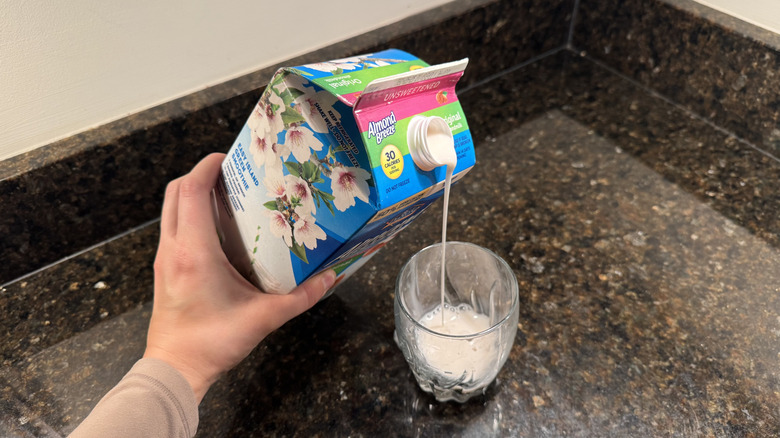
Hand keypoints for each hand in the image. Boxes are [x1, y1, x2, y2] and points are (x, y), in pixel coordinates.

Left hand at [144, 153, 335, 402]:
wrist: (175, 369)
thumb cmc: (213, 342)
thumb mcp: (264, 318)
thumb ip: (301, 297)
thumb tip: (330, 278)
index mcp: (194, 250)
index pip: (193, 190)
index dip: (208, 166)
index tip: (229, 158)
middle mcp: (173, 247)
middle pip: (175, 191)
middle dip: (200, 174)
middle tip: (231, 174)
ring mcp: (164, 258)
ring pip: (170, 209)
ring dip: (193, 194)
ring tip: (227, 195)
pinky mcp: (163, 270)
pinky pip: (171, 227)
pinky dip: (189, 214)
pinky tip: (216, 228)